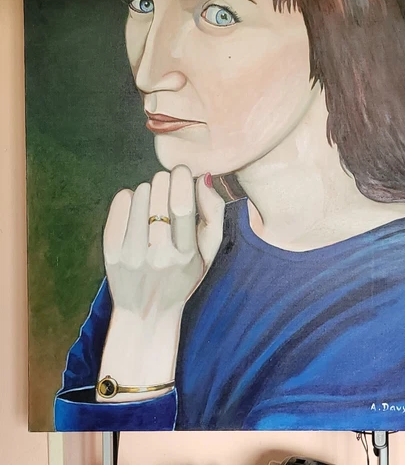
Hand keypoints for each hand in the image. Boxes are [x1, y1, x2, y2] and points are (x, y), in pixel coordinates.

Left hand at [98, 165, 224, 398]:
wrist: (147, 313)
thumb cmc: (182, 276)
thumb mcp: (208, 252)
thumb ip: (213, 214)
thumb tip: (204, 178)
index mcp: (187, 254)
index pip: (183, 206)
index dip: (182, 179)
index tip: (182, 171)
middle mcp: (158, 256)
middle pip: (159, 198)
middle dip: (164, 180)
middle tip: (166, 182)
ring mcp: (132, 255)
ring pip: (139, 198)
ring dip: (148, 189)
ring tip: (152, 198)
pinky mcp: (111, 254)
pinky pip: (119, 206)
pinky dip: (128, 197)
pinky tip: (135, 204)